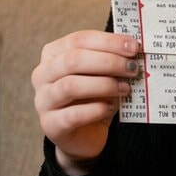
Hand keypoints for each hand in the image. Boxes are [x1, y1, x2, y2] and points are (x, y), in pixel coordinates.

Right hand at [32, 31, 139, 175]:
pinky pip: (73, 114)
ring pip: (70, 86)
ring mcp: (43, 100)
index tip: (133, 47)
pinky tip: (110, 108)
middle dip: (108, 62)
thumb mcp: (103, 75)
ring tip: (125, 89)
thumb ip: (112, 60)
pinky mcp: (51, 125)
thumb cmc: (93, 98)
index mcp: (53, 54)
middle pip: (73, 60)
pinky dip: (95, 110)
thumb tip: (133, 49)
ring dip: (103, 85)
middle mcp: (42, 74)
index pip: (78, 40)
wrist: (84, 135)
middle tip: (132, 68)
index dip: (108, 42)